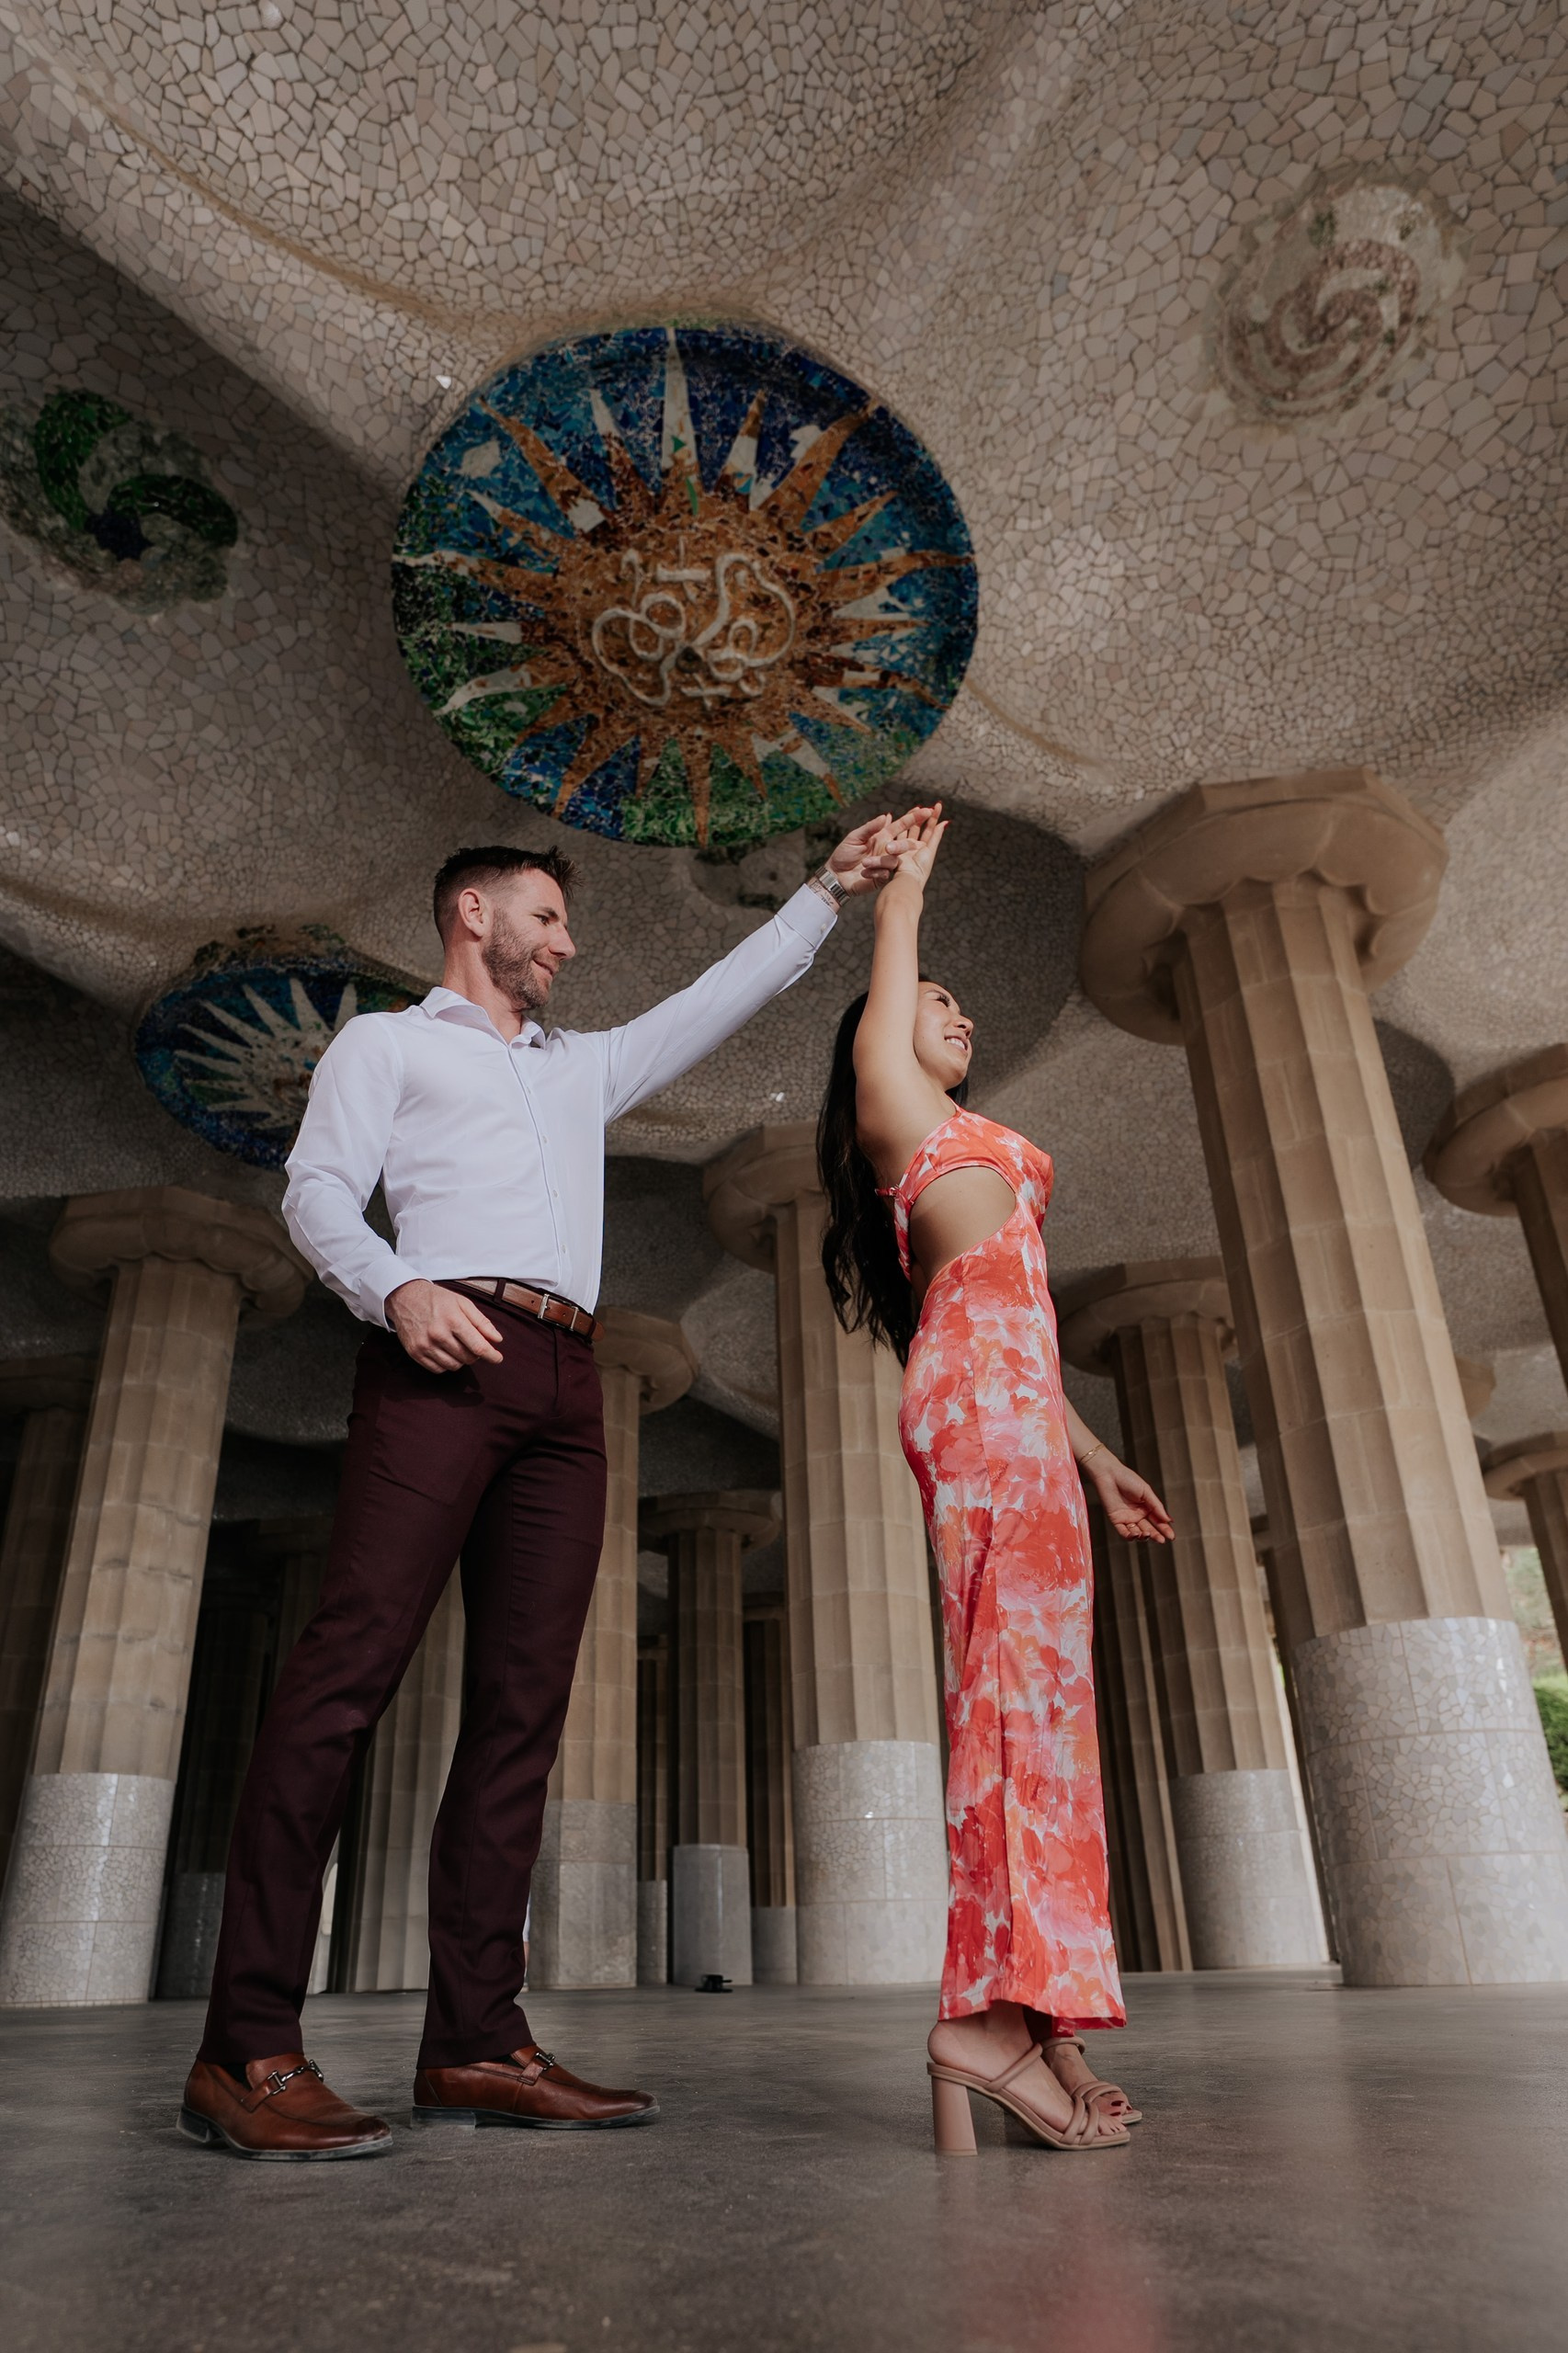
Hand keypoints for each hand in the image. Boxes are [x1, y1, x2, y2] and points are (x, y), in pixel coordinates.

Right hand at [387, 1278, 504, 1372]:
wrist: (405, 1297)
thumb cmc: (437, 1299)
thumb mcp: (462, 1303)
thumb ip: (481, 1322)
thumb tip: (497, 1340)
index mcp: (453, 1319)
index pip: (478, 1346)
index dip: (492, 1355)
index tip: (498, 1358)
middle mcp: (438, 1334)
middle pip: (467, 1358)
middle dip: (475, 1354)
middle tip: (473, 1344)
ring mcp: (425, 1345)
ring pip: (454, 1365)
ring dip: (461, 1360)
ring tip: (458, 1346)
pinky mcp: (415, 1353)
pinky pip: (438, 1369)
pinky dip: (446, 1364)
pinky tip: (446, 1352)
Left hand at [826, 805, 938, 895]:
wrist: (836, 875)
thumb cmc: (844, 854)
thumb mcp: (855, 837)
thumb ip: (870, 828)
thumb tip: (886, 816)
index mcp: (882, 837)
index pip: (901, 825)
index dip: (914, 818)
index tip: (927, 810)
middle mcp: (887, 849)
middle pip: (904, 843)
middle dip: (905, 843)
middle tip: (901, 840)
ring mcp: (886, 864)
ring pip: (894, 860)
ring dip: (880, 861)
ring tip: (864, 863)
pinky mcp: (882, 878)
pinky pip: (885, 874)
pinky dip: (875, 872)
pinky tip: (863, 873)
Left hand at [1083, 1451, 1172, 1543]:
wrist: (1109, 1474)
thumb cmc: (1128, 1479)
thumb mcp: (1146, 1492)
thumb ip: (1156, 1506)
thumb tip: (1169, 1520)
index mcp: (1147, 1507)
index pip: (1158, 1521)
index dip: (1165, 1529)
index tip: (1171, 1536)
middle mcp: (1138, 1514)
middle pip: (1149, 1529)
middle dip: (1156, 1535)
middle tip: (1162, 1540)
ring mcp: (1127, 1518)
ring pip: (1137, 1533)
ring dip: (1144, 1536)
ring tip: (1148, 1534)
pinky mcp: (1116, 1520)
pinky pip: (1123, 1532)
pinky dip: (1130, 1536)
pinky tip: (1136, 1535)